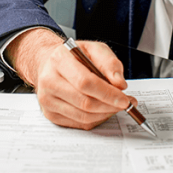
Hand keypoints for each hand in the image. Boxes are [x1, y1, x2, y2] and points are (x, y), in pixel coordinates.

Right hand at [6, 28, 130, 129]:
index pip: (85, 82)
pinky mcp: (50, 114)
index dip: (108, 94)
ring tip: (115, 105)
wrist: (50, 64)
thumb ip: (109, 63)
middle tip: (125, 103)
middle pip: (84, 103)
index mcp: (59, 60)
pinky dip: (96, 119)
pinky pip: (79, 123)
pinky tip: (102, 109)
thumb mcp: (94, 49)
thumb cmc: (74, 56)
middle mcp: (49, 81)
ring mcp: (47, 100)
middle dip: (110, 106)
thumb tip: (119, 84)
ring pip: (83, 116)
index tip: (124, 99)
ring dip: (105, 114)